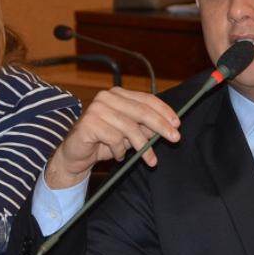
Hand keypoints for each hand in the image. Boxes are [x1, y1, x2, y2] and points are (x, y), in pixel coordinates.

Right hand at [45, 87, 179, 188]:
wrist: (76, 155)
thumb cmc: (104, 141)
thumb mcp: (131, 134)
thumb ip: (146, 128)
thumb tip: (169, 127)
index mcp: (118, 94)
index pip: (147, 99)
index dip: (164, 111)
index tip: (177, 124)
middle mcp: (106, 98)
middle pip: (142, 111)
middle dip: (161, 127)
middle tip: (175, 139)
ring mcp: (96, 109)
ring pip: (130, 127)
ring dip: (143, 146)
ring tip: (149, 160)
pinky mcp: (89, 123)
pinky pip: (115, 139)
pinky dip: (121, 150)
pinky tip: (118, 155)